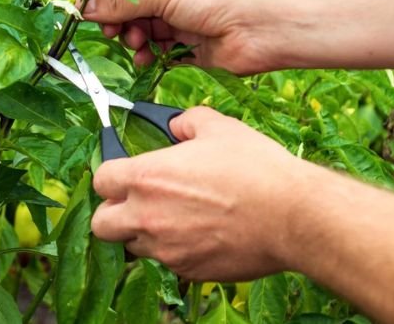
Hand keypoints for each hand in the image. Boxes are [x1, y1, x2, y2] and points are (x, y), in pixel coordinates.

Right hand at [83, 0, 282, 74]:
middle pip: (133, 8)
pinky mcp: (191, 48)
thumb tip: (85, 7)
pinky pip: (160, 53)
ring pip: (144, 32)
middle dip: (120, 21)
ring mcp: (184, 21)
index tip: (88, 12)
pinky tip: (145, 60)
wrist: (266, 24)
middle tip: (110, 32)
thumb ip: (122, 2)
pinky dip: (149, 57)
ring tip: (137, 44)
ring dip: (134, 40)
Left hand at [90, 107, 308, 280]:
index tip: (124, 174)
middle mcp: (146, 217)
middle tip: (135, 203)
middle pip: (101, 224)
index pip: (100, 180)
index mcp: (146, 178)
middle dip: (112, 213)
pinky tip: (202, 235)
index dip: (111, 176)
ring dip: (145, 233)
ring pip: (134, 246)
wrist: (292, 217)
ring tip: (175, 219)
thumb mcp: (218, 128)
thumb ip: (186, 122)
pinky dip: (176, 251)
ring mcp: (166, 249)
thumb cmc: (255, 169)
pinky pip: (169, 262)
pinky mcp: (188, 270)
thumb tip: (176, 125)